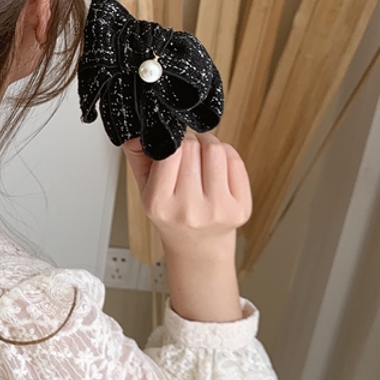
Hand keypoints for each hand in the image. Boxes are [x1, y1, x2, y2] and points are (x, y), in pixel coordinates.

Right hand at [121, 131, 251, 255]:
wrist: (197, 246)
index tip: (174, 144)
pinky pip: (236, 162)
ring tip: (202, 154)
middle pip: (194, 147)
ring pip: (217, 150)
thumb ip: (137, 156)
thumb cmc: (172, 214)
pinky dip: (227, 155)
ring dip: (209, 144)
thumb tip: (138, 133)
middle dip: (191, 141)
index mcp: (159, 204)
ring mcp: (217, 211)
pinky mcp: (241, 209)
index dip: (173, 140)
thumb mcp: (145, 188)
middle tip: (188, 150)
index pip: (170, 152)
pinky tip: (217, 166)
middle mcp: (188, 211)